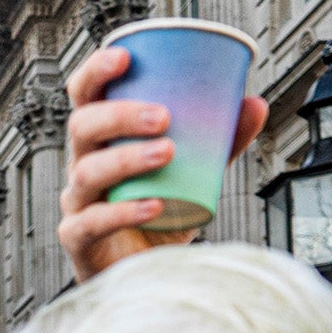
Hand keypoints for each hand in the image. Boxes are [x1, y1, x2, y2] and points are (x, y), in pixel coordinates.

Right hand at [57, 45, 267, 284]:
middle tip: (165, 116)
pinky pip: (92, 222)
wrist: (146, 275)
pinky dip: (122, 212)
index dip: (95, 72)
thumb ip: (219, 141)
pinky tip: (154, 204)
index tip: (125, 57)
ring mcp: (77, 204)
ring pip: (87, 173)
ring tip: (167, 153)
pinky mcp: (79, 240)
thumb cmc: (162, 215)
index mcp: (101, 140)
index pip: (84, 97)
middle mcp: (82, 165)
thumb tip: (253, 103)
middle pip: (82, 128)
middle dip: (119, 116)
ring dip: (126, 158)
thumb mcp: (193, 173)